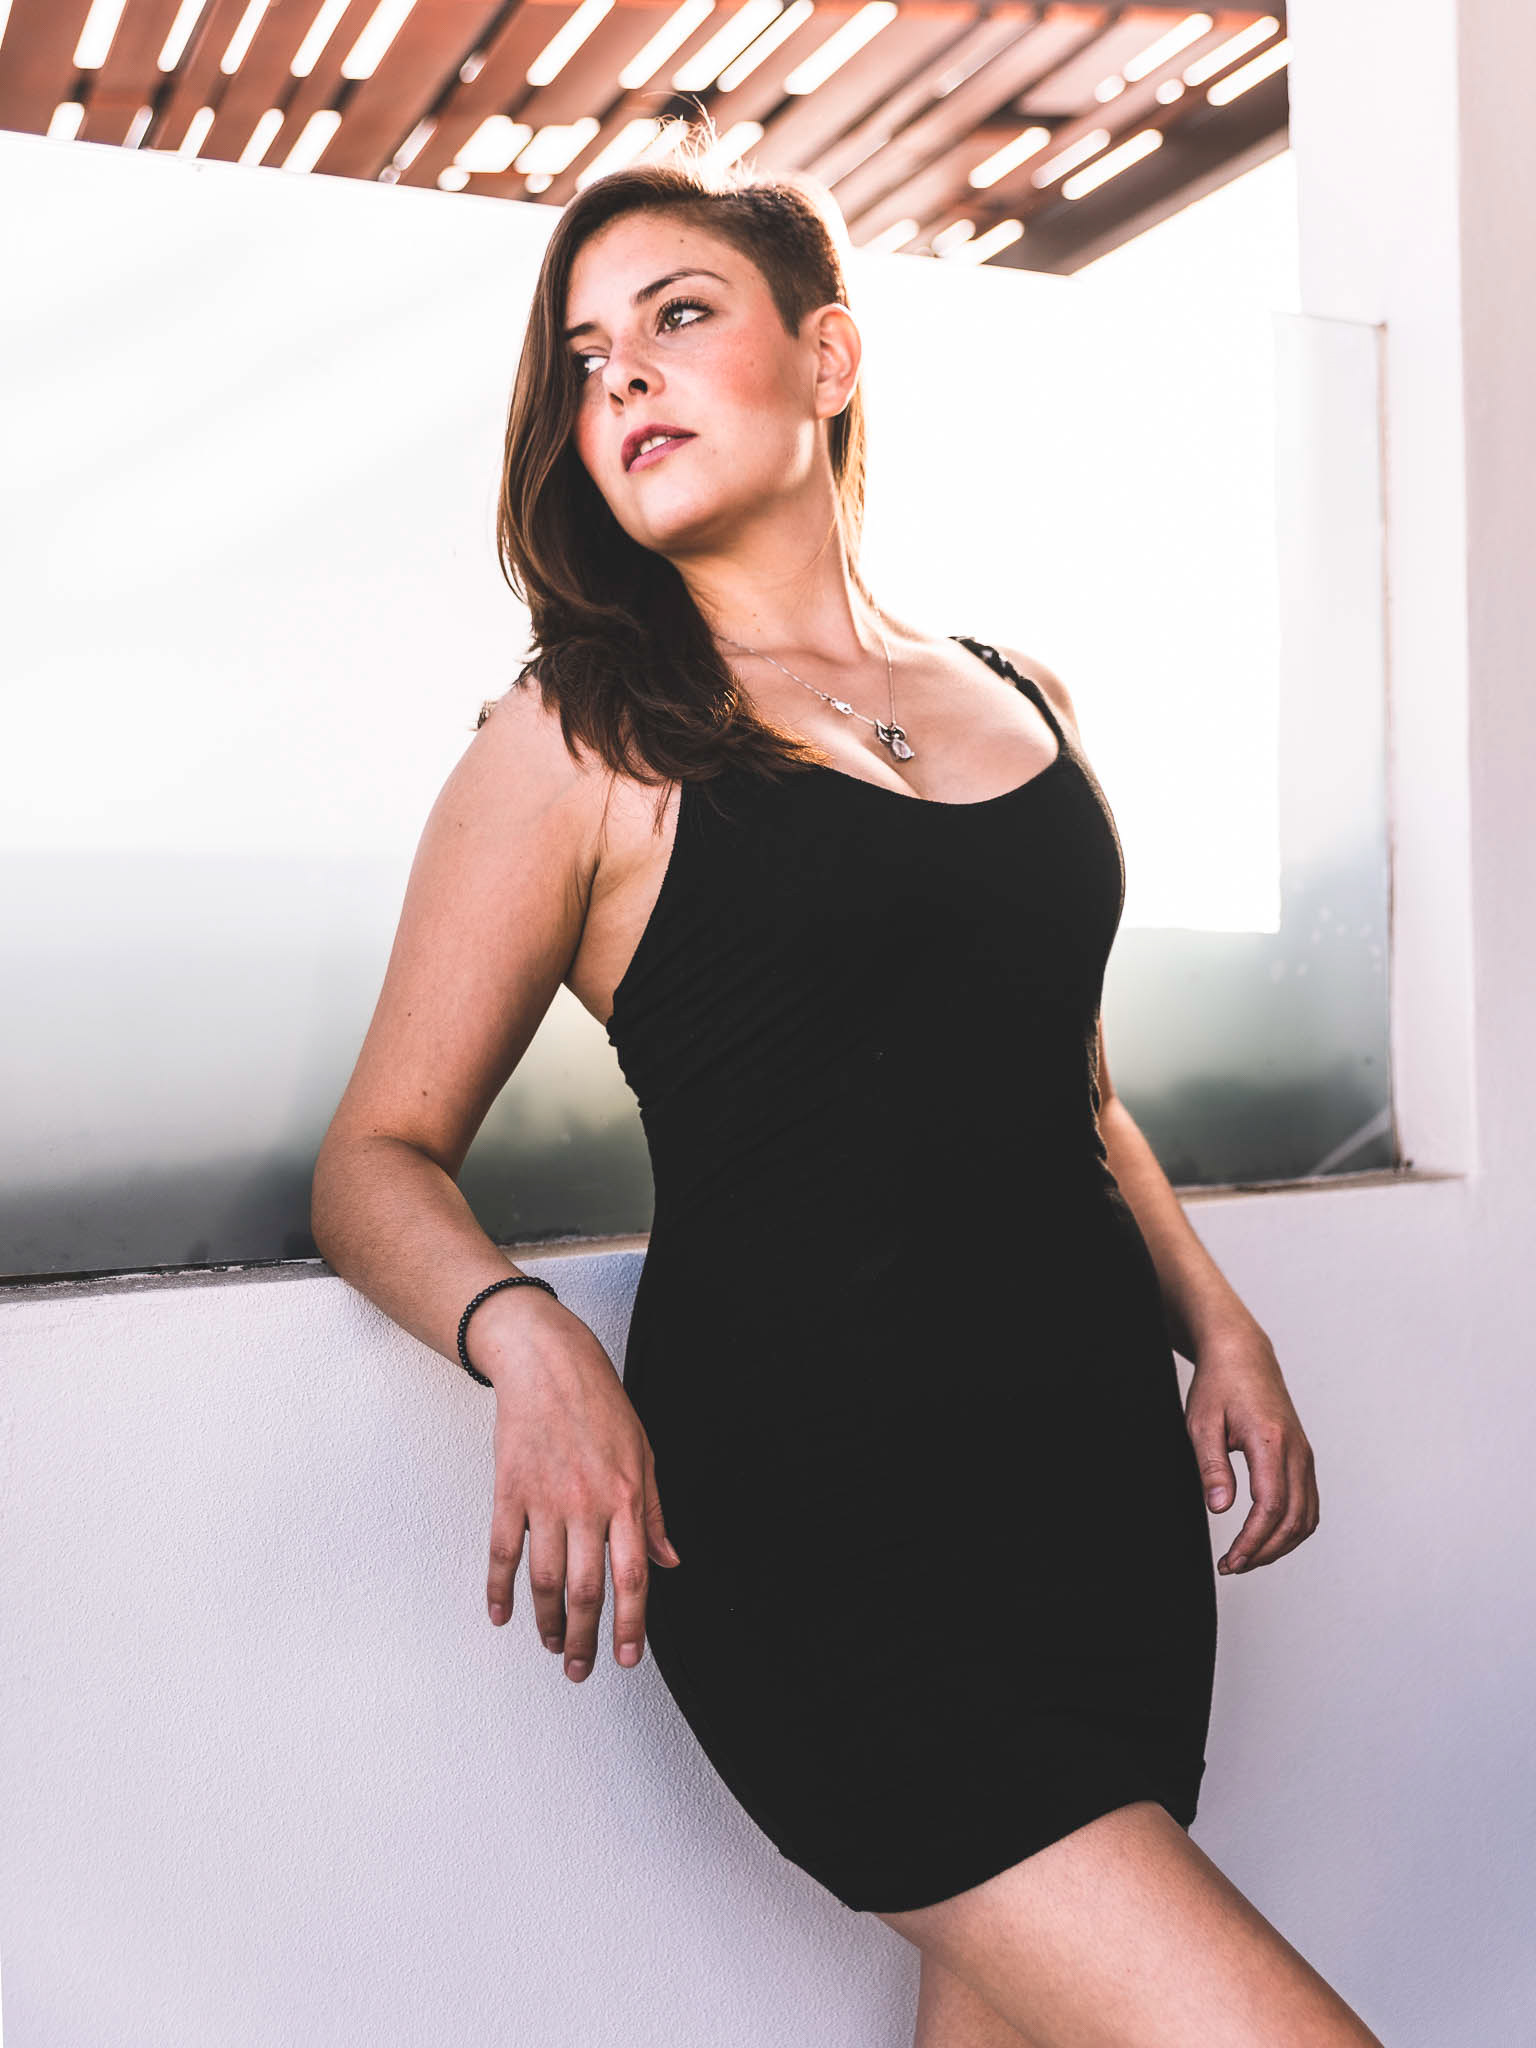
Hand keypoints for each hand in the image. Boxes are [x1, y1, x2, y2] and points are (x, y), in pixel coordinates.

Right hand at [476, 1291, 681, 1678]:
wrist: (547, 1363)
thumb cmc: (599, 1403)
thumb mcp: (644, 1453)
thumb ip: (654, 1513)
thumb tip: (669, 1561)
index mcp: (626, 1497)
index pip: (632, 1577)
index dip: (631, 1625)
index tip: (627, 1658)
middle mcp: (587, 1504)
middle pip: (585, 1590)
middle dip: (584, 1639)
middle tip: (581, 1670)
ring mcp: (544, 1500)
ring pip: (545, 1580)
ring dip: (547, 1623)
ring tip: (551, 1645)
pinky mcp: (509, 1492)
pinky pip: (503, 1552)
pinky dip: (500, 1589)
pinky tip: (503, 1614)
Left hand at [1183, 1317, 1318, 1574]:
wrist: (1242, 1353)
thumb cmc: (1219, 1384)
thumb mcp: (1201, 1424)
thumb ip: (1212, 1467)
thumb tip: (1220, 1509)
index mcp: (1271, 1442)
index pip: (1270, 1508)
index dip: (1252, 1542)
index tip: (1230, 1561)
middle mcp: (1296, 1451)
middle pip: (1293, 1520)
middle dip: (1264, 1551)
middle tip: (1233, 1565)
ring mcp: (1304, 1454)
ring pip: (1306, 1517)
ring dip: (1280, 1545)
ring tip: (1247, 1557)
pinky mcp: (1303, 1456)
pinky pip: (1308, 1503)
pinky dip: (1291, 1528)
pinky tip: (1266, 1536)